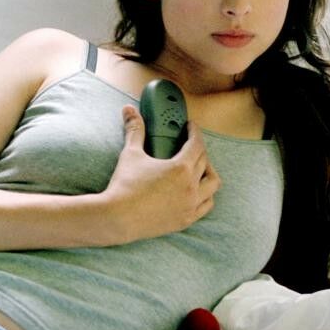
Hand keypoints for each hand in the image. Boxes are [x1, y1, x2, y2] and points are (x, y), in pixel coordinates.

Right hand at [98, 105, 220, 243]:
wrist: (117, 218)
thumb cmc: (124, 186)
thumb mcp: (131, 154)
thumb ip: (135, 130)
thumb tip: (129, 110)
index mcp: (181, 168)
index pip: (197, 144)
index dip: (195, 132)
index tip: (191, 127)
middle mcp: (191, 187)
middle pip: (205, 162)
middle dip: (199, 150)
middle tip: (190, 145)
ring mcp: (190, 205)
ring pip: (212, 186)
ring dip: (208, 174)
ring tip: (198, 169)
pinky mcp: (185, 220)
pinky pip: (205, 206)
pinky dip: (205, 196)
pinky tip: (196, 192)